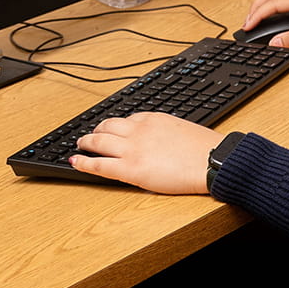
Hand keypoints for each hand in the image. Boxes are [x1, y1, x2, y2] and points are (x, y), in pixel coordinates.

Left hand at [69, 112, 222, 194]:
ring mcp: (132, 148)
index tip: (113, 129)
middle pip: (108, 126)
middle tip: (90, 136)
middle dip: (96, 130)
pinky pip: (98, 164)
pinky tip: (75, 162)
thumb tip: (165, 141)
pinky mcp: (129, 168)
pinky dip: (83, 162)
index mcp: (155, 118)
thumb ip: (169, 132)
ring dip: (86, 142)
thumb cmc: (207, 150)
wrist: (213, 161)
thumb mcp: (185, 130)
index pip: (129, 119)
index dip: (117, 126)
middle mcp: (139, 130)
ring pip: (98, 141)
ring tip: (80, 145)